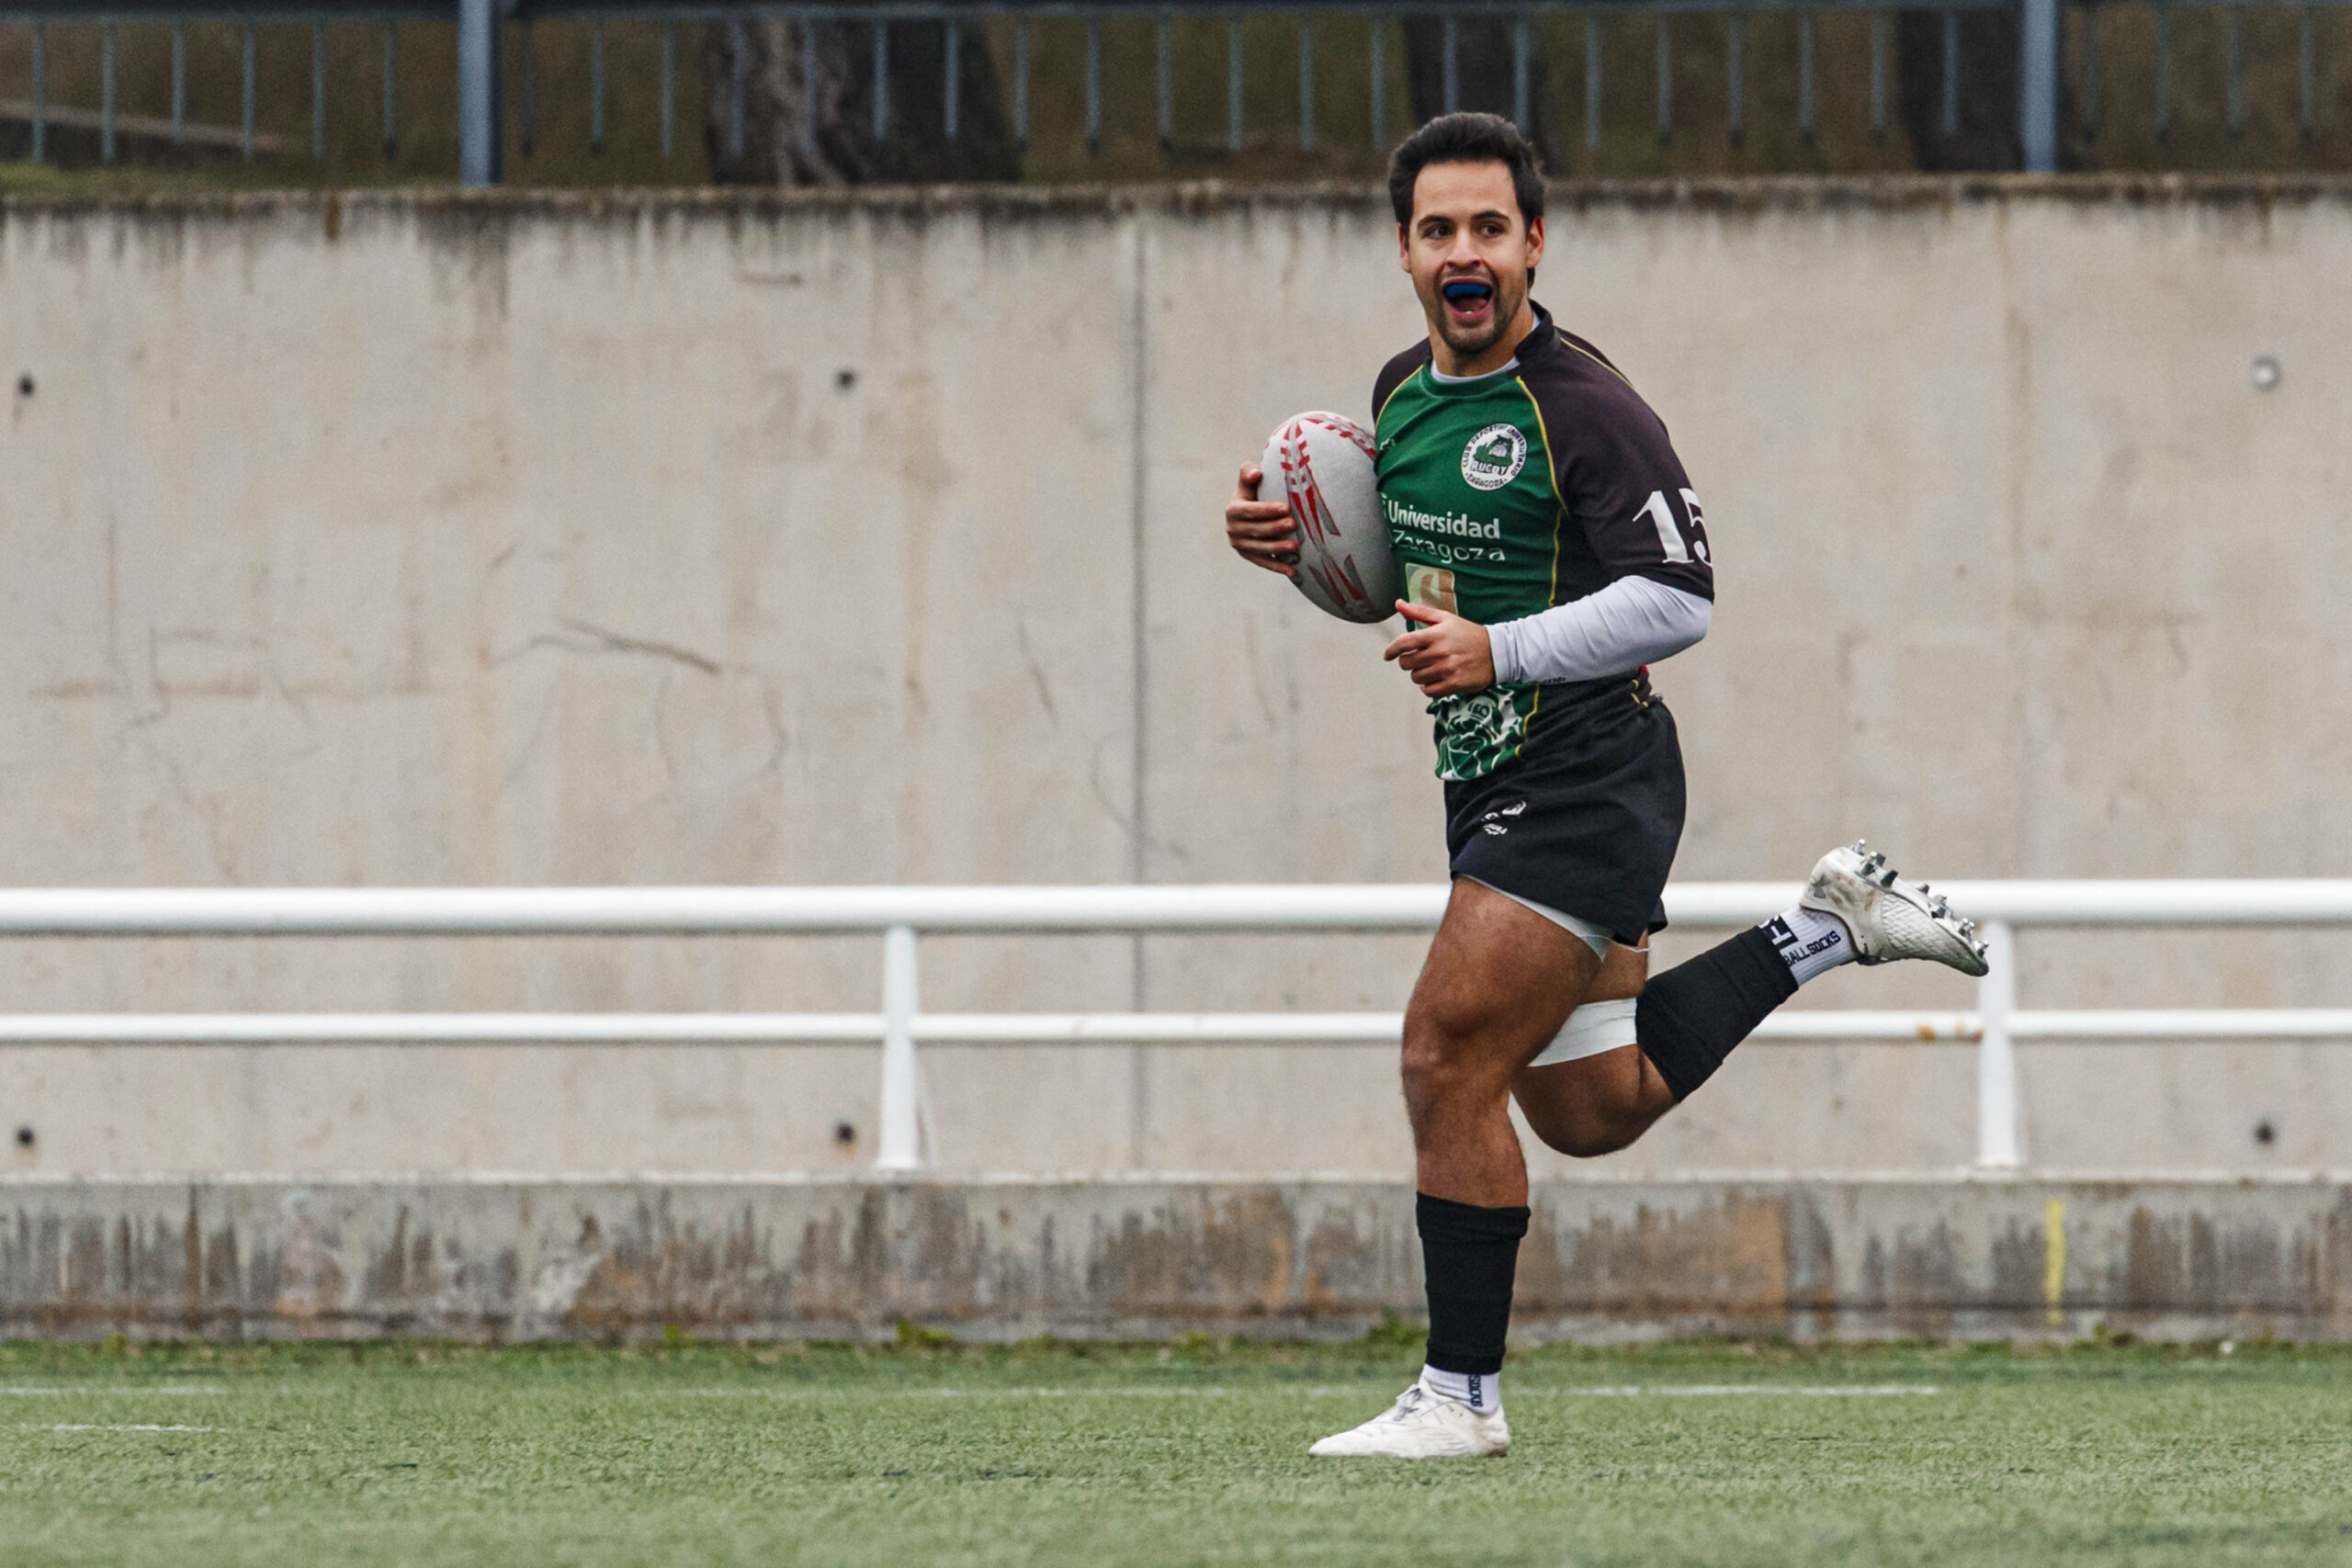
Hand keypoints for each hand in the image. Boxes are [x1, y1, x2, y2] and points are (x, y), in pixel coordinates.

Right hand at [1225, 462, 1300, 577]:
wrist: (1252, 511)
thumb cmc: (1254, 491)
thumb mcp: (1249, 480)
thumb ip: (1248, 472)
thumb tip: (1255, 474)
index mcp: (1232, 510)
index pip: (1249, 511)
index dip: (1267, 510)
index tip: (1286, 507)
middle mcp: (1232, 529)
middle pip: (1255, 531)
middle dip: (1275, 528)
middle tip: (1294, 524)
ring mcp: (1240, 545)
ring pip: (1259, 548)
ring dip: (1277, 548)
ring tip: (1295, 546)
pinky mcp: (1248, 556)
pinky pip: (1263, 562)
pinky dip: (1277, 567)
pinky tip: (1293, 571)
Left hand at [1383, 600, 1494, 696]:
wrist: (1497, 652)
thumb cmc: (1467, 633)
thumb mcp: (1445, 618)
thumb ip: (1419, 612)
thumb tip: (1398, 603)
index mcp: (1436, 634)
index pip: (1404, 643)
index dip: (1391, 650)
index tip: (1387, 655)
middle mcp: (1441, 652)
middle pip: (1407, 663)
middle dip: (1408, 662)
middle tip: (1418, 659)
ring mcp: (1447, 669)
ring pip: (1416, 678)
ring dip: (1419, 675)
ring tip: (1431, 668)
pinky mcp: (1454, 684)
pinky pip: (1428, 691)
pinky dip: (1428, 687)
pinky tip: (1436, 679)